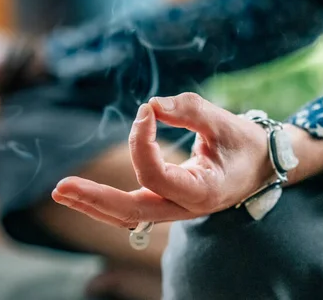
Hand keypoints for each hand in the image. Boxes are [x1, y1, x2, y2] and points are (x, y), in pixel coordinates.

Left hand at [52, 93, 276, 226]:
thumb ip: (189, 110)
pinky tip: (82, 194)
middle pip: (131, 212)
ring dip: (93, 204)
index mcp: (202, 191)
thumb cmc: (246, 144)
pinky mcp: (167, 202)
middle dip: (94, 199)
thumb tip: (150, 105)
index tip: (147, 111)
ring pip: (127, 216)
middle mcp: (185, 208)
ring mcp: (174, 209)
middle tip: (60, 188)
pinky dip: (105, 202)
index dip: (141, 141)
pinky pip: (131, 208)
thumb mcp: (226, 122)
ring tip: (61, 192)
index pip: (154, 175)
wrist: (262, 167)